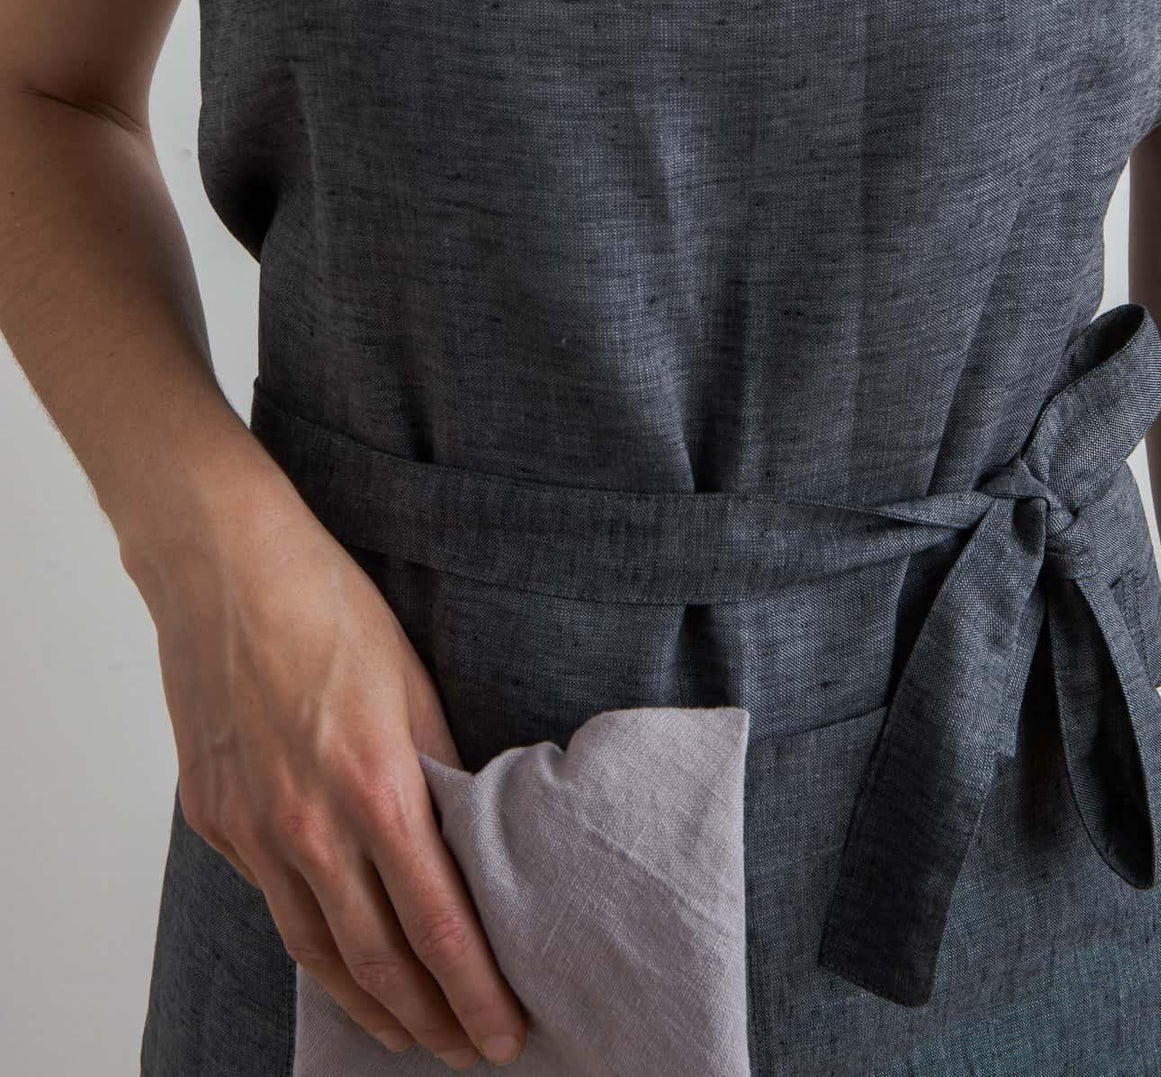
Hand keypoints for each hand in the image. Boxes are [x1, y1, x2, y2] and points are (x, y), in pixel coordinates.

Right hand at [126, 445, 528, 1068]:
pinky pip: (273, 902)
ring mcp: (253, 832)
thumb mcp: (412, 684)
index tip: (506, 1033)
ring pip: (316, 950)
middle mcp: (309, 827)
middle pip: (378, 959)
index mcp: (375, 788)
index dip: (475, 990)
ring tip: (410, 1035)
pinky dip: (313, 944)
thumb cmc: (331, 611)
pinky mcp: (214, 822)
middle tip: (470, 1052)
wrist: (225, 571)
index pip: (438, 923)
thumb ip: (438, 770)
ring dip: (370, 1003)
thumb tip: (470, 834)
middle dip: (431, 1020)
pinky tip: (341, 958)